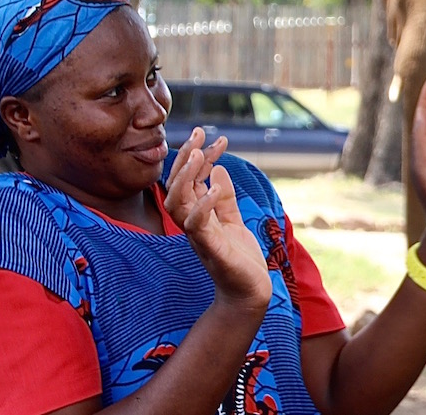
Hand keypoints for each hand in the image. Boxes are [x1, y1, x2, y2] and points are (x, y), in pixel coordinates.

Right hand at [165, 128, 272, 309]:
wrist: (249, 293)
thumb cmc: (239, 258)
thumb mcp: (233, 220)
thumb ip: (225, 197)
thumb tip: (217, 169)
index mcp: (198, 215)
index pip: (189, 180)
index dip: (196, 156)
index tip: (210, 136)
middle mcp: (193, 224)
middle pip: (176, 187)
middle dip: (185, 158)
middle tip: (198, 133)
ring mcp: (199, 236)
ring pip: (178, 204)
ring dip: (187, 178)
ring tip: (200, 154)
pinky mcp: (211, 249)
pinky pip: (198, 225)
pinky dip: (204, 204)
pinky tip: (215, 186)